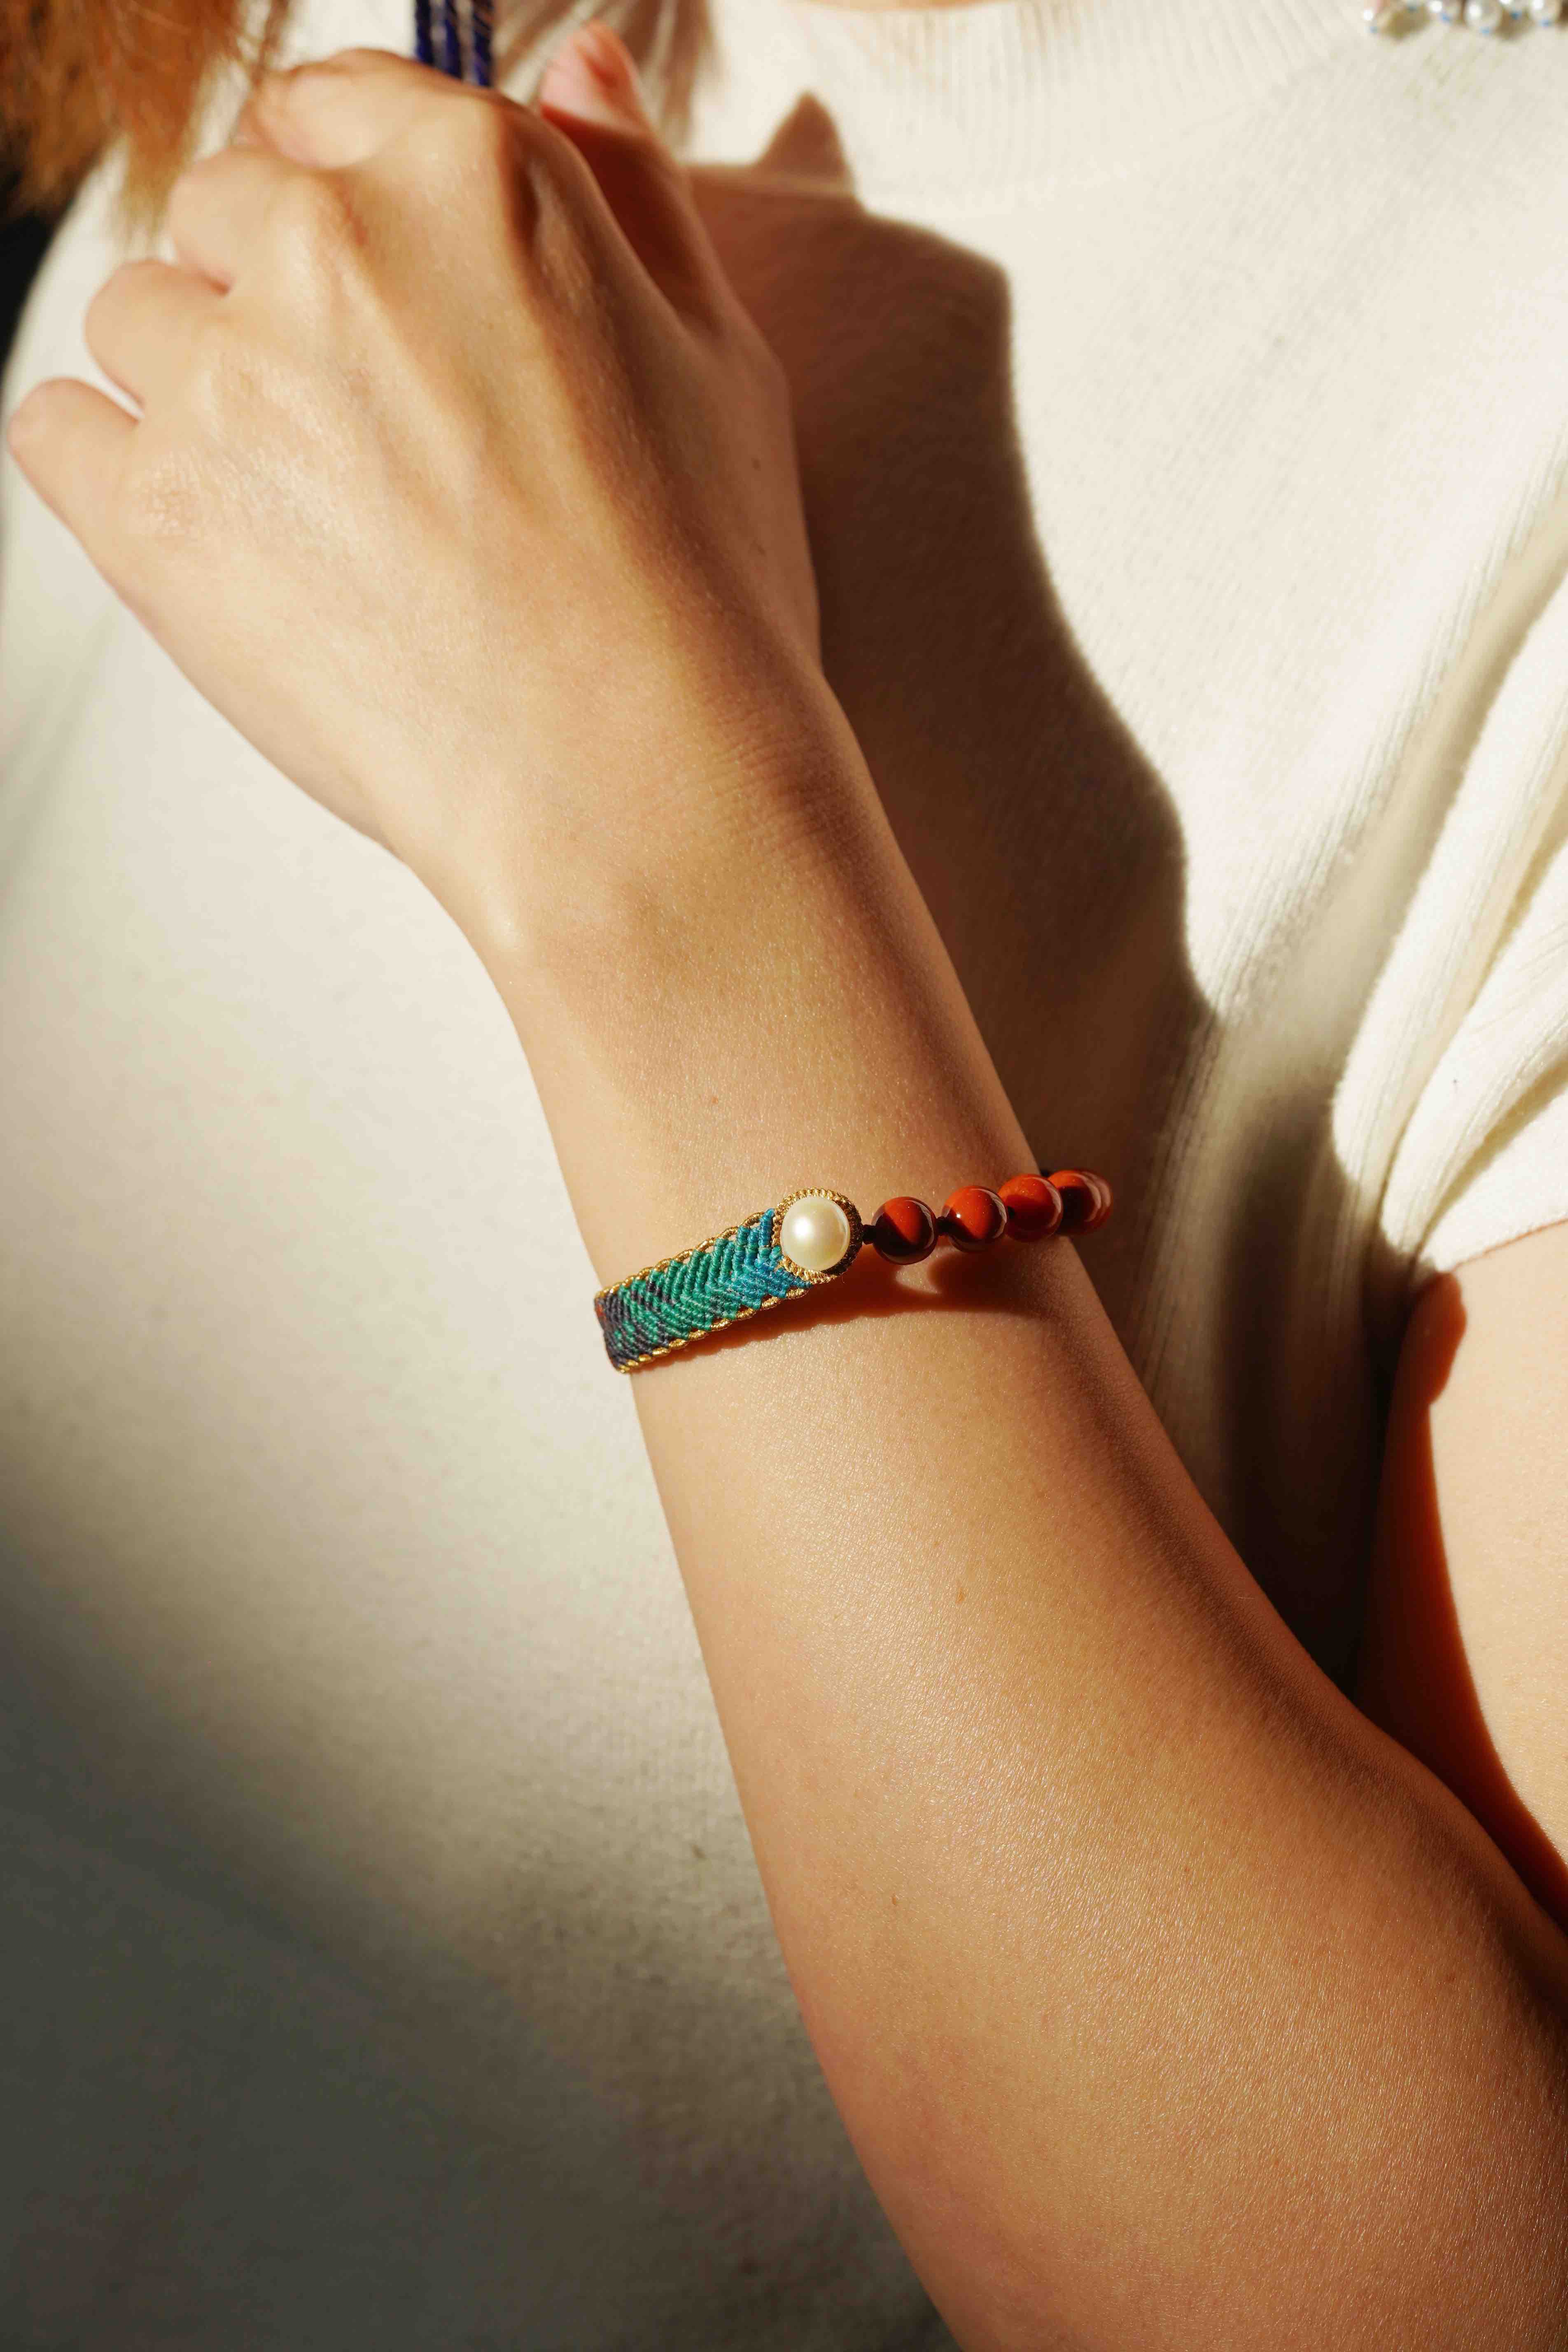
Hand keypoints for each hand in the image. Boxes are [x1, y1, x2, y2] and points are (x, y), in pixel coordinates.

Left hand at [6, 33, 831, 955]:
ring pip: (137, 317)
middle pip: (221, 209)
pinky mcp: (152, 513)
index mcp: (468, 181)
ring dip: (196, 385)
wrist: (636, 783)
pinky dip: (108, 466)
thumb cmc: (694, 594)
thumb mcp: (715, 358)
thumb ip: (628, 191)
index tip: (363, 278)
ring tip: (307, 508)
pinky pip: (56, 430)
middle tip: (361, 429)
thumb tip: (575, 73)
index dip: (343, 197)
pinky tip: (208, 530)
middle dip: (272, 295)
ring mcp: (226, 380)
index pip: (328, 106)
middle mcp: (326, 248)